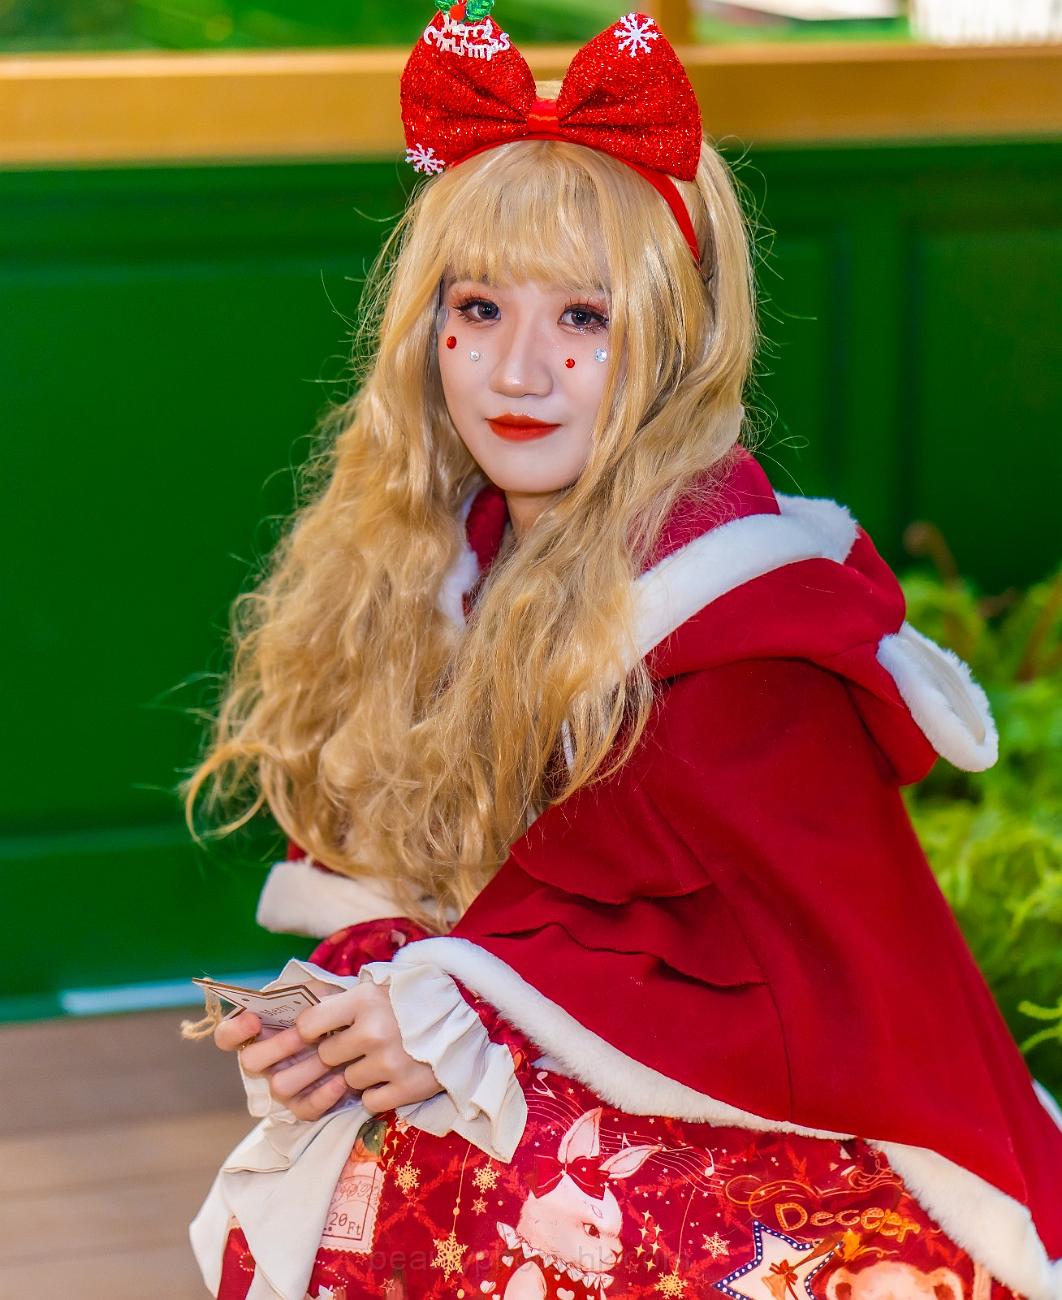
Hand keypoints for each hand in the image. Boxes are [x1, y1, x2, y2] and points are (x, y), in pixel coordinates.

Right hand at [213, 982, 353, 1120]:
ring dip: (307, 1069)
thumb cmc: (333, 1009)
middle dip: (277, 1046)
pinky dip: (324, 1095)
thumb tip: (292, 998)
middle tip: (303, 1034)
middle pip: (249, 1061)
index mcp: (260, 1031)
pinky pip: (305, 1108)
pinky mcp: (303, 1105)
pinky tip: (342, 1079)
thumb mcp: (319, 993)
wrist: (361, 1032)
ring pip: (279, 1086)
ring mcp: (282, 1083)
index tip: (254, 1020)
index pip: (227, 1035)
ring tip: (331, 1055)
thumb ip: (302, 993)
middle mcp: (264, 1061)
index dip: (234, 1030)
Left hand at [296, 981, 443, 1115]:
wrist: (467, 1019)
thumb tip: (301, 1006)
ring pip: (348, 1081)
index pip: (308, 1024)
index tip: (318, 1035)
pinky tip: (392, 1078)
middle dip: (337, 1055)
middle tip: (357, 1048)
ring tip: (383, 1059)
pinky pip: (369, 1102)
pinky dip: (377, 1094)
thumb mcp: (377, 987)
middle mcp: (373, 1030)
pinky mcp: (406, 1089)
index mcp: (364, 999)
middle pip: (326, 1057)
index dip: (309, 1033)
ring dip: (360, 1075)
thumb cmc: (413, 1000)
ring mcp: (390, 1062)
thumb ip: (340, 998)